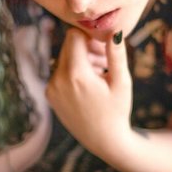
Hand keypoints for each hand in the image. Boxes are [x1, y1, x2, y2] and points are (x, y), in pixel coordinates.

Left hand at [46, 28, 132, 155]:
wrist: (103, 141)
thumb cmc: (118, 110)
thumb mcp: (121, 82)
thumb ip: (116, 55)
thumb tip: (114, 30)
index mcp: (76, 74)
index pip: (74, 35)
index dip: (90, 38)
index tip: (103, 50)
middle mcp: (58, 79)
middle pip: (68, 45)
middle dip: (86, 48)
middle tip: (104, 62)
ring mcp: (51, 88)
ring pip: (64, 58)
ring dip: (80, 61)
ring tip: (99, 75)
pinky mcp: (50, 95)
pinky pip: (59, 72)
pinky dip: (73, 73)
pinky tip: (88, 86)